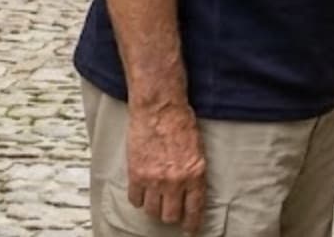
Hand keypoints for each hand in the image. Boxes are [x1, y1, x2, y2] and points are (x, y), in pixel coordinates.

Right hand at [126, 100, 206, 233]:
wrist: (159, 108)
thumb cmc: (181, 122)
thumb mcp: (198, 149)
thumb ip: (194, 172)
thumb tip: (191, 190)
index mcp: (195, 174)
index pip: (194, 209)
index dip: (192, 224)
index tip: (190, 230)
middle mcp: (176, 181)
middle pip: (170, 216)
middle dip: (171, 216)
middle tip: (170, 211)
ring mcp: (154, 180)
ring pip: (152, 211)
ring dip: (154, 208)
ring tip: (156, 201)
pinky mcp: (136, 175)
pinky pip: (135, 199)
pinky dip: (138, 199)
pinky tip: (142, 193)